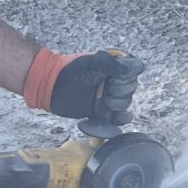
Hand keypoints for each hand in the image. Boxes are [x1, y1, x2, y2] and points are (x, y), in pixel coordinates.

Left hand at [24, 49, 142, 130]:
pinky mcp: (100, 113)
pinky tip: (104, 119)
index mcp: (115, 67)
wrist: (49, 86)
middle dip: (119, 94)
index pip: (134, 73)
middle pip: (130, 93)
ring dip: (115, 108)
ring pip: (123, 108)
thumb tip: (139, 66)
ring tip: (100, 103)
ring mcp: (107, 99)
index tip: (113, 79)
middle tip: (104, 90)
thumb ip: (114, 64)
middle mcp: (114, 83)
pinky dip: (111, 125)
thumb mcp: (92, 63)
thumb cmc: (69, 70)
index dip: (126, 79)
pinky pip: (113, 123)